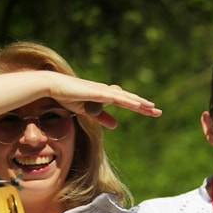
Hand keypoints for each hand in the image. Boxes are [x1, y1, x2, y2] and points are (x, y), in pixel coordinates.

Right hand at [44, 72, 162, 128]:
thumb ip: (102, 117)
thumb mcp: (88, 111)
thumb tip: (116, 125)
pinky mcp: (97, 91)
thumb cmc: (68, 97)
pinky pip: (115, 97)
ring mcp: (102, 90)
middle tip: (159, 112)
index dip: (139, 107)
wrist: (53, 86)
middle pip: (130, 99)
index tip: (152, 112)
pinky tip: (137, 103)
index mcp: (106, 96)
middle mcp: (107, 91)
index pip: (126, 103)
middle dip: (144, 106)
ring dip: (139, 102)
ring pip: (125, 98)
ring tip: (152, 108)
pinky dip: (127, 100)